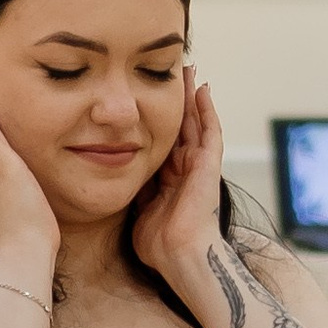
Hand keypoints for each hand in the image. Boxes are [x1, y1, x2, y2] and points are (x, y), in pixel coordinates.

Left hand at [132, 75, 226, 297]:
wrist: (179, 255)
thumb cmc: (160, 245)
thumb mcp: (139, 213)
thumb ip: (135, 194)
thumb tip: (117, 178)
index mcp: (169, 181)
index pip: (163, 143)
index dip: (156, 121)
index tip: (148, 100)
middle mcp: (185, 170)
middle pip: (181, 127)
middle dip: (177, 102)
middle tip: (172, 74)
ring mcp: (199, 166)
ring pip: (196, 123)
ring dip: (192, 98)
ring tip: (189, 72)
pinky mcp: (209, 164)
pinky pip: (210, 131)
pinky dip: (207, 110)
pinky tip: (203, 90)